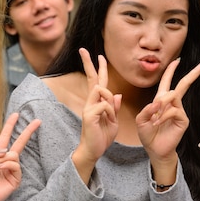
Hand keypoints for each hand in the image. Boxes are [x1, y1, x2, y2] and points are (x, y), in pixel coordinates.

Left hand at [0, 113, 40, 200]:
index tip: (16, 114)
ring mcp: (12, 169)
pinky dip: (7, 165)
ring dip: (3, 159)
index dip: (10, 126)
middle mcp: (6, 160)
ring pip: (14, 155)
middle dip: (28, 131)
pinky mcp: (15, 179)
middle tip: (37, 121)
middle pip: (19, 143)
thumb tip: (5, 150)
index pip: (5, 137)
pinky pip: (15, 165)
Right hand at [75, 48, 121, 162]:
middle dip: (88, 63)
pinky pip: (105, 106)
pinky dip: (111, 113)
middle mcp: (90, 102)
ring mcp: (88, 108)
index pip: (98, 81)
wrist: (93, 151)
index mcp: (97, 103)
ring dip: (112, 105)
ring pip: (103, 92)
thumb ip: (114, 108)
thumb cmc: (102, 137)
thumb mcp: (113, 121)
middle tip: (82, 49)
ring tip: (111, 119)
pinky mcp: (89, 115)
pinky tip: (109, 122)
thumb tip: (117, 95)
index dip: (99, 68)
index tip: (99, 56)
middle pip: (92, 78)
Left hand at [136, 59, 199, 161]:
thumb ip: (147, 109)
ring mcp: (179, 111)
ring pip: (173, 96)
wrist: (154, 150)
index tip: (177, 60)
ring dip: (161, 105)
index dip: (172, 70)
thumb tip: (158, 102)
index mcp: (161, 101)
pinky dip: (163, 116)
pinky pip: (174, 111)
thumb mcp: (141, 120)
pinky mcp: (183, 119)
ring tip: (154, 119)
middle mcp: (172, 104)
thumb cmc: (148, 134)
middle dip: (194, 73)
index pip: (167, 82)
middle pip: (184, 84)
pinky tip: (157, 123)